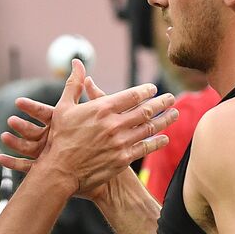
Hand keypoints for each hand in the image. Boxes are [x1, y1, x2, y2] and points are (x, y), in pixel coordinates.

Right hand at [0, 59, 178, 197]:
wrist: (59, 170)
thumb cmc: (59, 138)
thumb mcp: (63, 107)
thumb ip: (74, 84)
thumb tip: (77, 62)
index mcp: (102, 108)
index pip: (132, 95)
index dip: (146, 91)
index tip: (153, 89)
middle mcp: (114, 124)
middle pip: (146, 110)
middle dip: (162, 103)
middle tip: (172, 98)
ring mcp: (121, 142)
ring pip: (149, 128)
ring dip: (165, 120)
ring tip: (175, 114)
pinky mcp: (123, 159)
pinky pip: (145, 148)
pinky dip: (157, 142)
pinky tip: (165, 138)